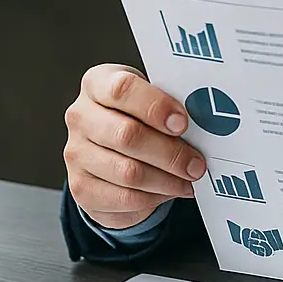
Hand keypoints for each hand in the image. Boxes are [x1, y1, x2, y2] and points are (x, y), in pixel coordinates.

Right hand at [64, 64, 205, 229]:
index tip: (183, 123)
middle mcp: (81, 116)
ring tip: (190, 178)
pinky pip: (123, 197)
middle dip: (171, 152)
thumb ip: (169, 102)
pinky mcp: (80, 187)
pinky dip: (155, 197)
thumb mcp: (151, 97)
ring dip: (167, 179)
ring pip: (128, 172)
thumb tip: (206, 121)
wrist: (109, 148)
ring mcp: (76, 153)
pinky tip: (171, 189)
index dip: (156, 107)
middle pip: (127, 135)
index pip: (122, 89)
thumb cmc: (138, 115)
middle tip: (197, 163)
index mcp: (98, 84)